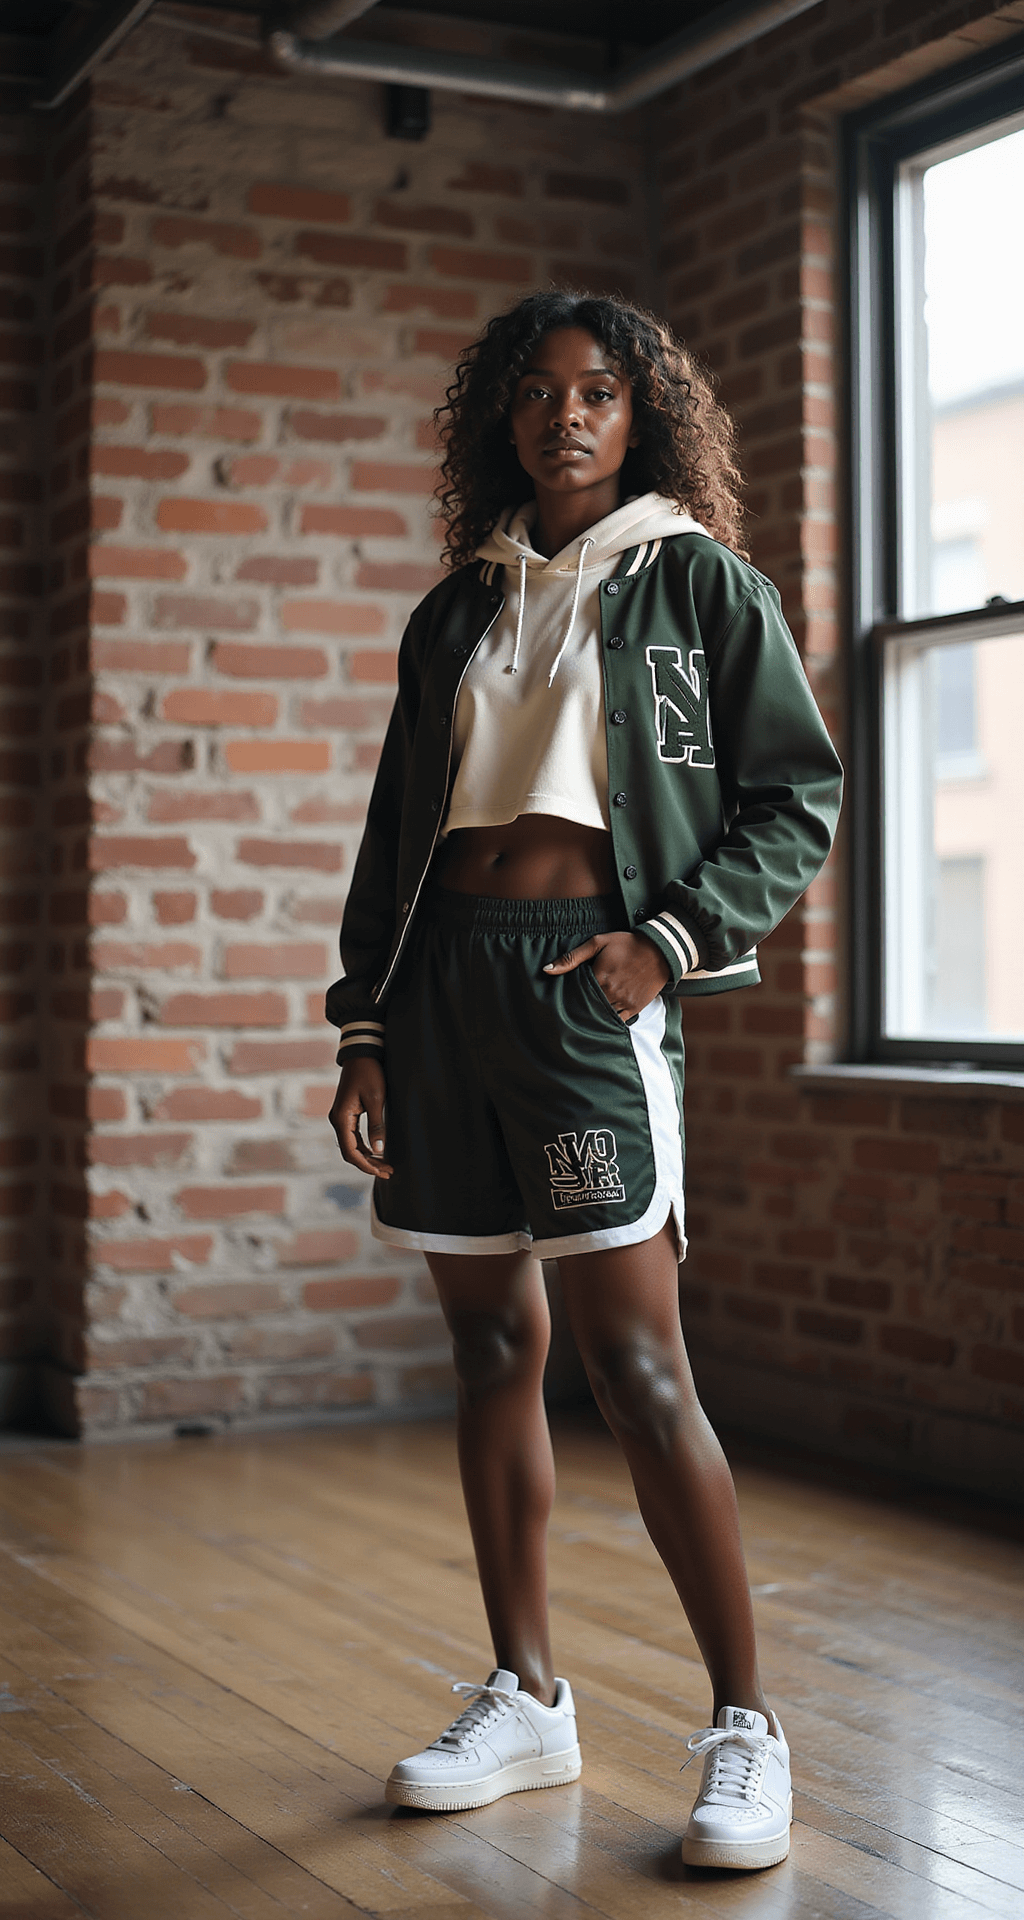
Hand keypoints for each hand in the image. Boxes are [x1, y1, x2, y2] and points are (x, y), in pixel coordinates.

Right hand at [329, 1058, 392, 1178]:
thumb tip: (379, 1150)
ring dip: (367, 1157)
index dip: (366, 1165)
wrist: (361, 1054)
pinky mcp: (346, 1114)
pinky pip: (353, 1136)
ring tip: (385, 1165)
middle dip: (368, 1164)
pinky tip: (377, 1152)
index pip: (351, 1151)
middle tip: (388, 1172)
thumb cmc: (369, 1073)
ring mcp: (340, 1117)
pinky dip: (364, 1147)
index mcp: (341, 1118)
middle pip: (350, 1152)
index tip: (382, 1172)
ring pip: (351, 1145)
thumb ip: (377, 1125)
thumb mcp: (376, 1099)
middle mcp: (337, 1120)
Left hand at [543, 930, 671, 1021]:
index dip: (570, 995)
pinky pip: (617, 1020)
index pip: (576, 993)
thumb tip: (547, 970)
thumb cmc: (627, 944)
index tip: (564, 997)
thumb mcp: (598, 942)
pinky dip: (608, 1020)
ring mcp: (623, 1001)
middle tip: (571, 1008)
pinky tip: (601, 1017)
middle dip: (580, 1006)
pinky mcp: (634, 1008)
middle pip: (588, 1006)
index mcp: (599, 977)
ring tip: (585, 1013)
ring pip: (601, 1015)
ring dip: (593, 1014)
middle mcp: (611, 992)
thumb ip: (572, 957)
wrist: (660, 950)